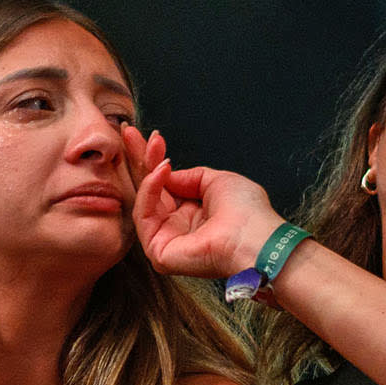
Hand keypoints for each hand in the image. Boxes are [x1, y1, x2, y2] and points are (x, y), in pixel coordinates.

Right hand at [123, 126, 283, 279]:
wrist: (255, 238)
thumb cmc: (248, 214)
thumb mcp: (218, 181)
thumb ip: (191, 176)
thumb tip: (166, 171)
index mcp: (195, 214)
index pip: (167, 185)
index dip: (156, 161)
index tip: (151, 138)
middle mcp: (180, 228)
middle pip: (151, 191)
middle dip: (140, 160)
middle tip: (130, 133)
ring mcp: (168, 240)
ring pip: (144, 201)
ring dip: (147, 171)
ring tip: (155, 150)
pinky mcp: (159, 252)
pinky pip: (144, 216)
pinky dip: (149, 190)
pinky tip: (161, 172)